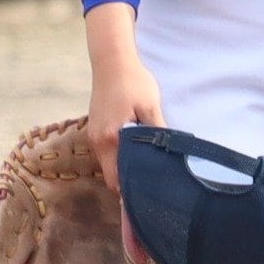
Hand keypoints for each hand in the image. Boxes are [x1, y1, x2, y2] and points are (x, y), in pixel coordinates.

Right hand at [83, 7, 162, 199]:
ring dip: (126, 171)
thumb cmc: (135, 82)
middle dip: (130, 186)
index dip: (131, 193)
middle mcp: (98, 141)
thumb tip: (168, 156)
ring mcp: (94, 135)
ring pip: (110, 165)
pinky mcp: (97, 129)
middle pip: (113, 176)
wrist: (112, 61)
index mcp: (111, 139)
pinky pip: (108, 153)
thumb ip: (157, 133)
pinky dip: (121, 159)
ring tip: (151, 176)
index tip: (149, 202)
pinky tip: (140, 157)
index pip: (117, 179)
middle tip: (155, 194)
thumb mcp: (151, 107)